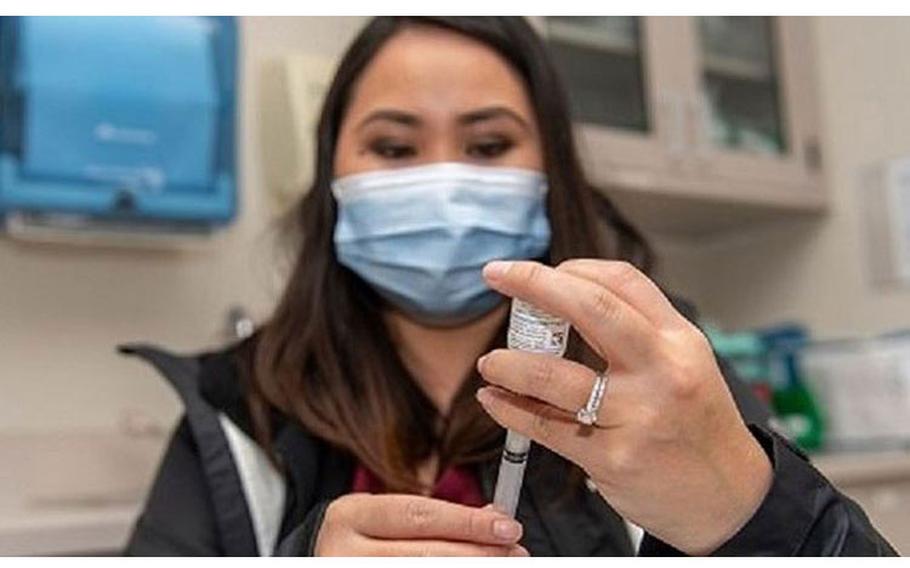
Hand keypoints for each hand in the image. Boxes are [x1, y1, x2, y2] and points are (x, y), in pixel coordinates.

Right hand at [314, 493, 527, 555]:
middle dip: (479, 554)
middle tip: (517, 553)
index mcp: (350, 517)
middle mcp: (343, 554)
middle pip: (425, 556)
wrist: (318, 565)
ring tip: (505, 566)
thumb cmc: (362, 541)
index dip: (468, 522)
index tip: (509, 525)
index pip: (418, 515)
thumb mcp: (385, 519)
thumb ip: (436, 517)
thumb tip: (495, 516)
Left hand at [475, 259, 771, 554]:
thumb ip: (635, 334)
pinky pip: (546, 426)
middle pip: (590, 309)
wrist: (731, 498)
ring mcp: (636, 416)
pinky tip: (494, 399)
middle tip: (497, 274)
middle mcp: (661, 371)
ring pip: (553, 375)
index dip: (572, 269)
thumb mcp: (686, 365)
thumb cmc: (698, 426)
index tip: (536, 272)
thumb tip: (563, 301)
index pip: (622, 282)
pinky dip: (510, 409)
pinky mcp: (612, 459)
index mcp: (679, 341)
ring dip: (509, 362)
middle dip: (534, 284)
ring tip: (491, 362)